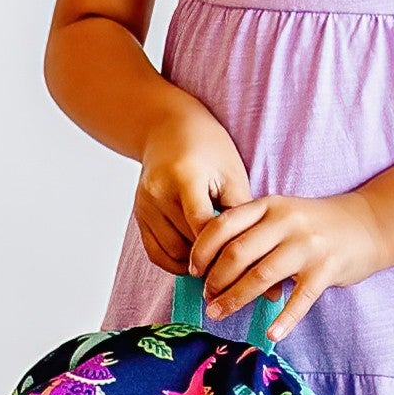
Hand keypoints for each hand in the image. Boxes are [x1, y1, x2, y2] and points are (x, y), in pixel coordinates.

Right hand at [132, 97, 252, 275]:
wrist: (168, 129)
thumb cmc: (208, 148)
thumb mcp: (233, 173)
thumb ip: (241, 213)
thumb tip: (254, 253)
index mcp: (185, 177)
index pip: (202, 227)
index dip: (223, 249)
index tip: (244, 260)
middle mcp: (158, 193)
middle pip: (187, 244)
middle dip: (213, 258)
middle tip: (237, 266)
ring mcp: (145, 206)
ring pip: (172, 253)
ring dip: (195, 262)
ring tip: (218, 259)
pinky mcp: (139, 215)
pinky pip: (156, 253)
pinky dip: (176, 261)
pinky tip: (196, 258)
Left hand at [189, 192, 390, 340]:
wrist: (368, 224)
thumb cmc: (316, 224)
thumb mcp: (282, 213)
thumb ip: (252, 229)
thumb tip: (210, 263)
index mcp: (270, 205)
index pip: (223, 224)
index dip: (201, 250)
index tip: (192, 270)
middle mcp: (286, 222)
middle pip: (237, 253)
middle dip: (215, 280)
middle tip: (206, 298)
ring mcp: (308, 246)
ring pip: (261, 276)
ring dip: (235, 299)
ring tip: (219, 314)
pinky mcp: (327, 270)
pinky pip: (300, 300)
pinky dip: (284, 319)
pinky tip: (271, 334)